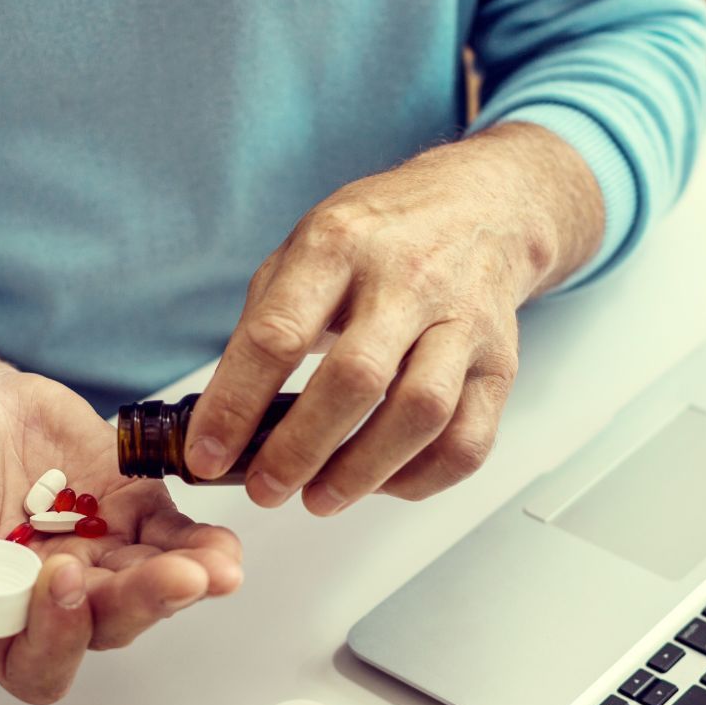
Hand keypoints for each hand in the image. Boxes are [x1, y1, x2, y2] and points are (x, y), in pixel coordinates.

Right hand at [0, 307, 242, 703]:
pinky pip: (173, 540)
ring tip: (217, 564)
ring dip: (186, 580)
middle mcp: (47, 597)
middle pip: (103, 627)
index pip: (29, 659)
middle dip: (142, 603)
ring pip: (147, 588)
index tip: (62, 573)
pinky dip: (200, 543)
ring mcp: (97, 556)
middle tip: (177, 577)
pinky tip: (221, 541)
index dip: (54, 634)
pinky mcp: (130, 514)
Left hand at [184, 122, 602, 512]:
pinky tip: (384, 482)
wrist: (481, 207)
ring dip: (364, 471)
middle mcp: (407, 280)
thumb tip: (222, 416)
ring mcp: (462, 322)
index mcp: (339, 245)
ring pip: (421, 414)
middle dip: (301, 449)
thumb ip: (266, 321)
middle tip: (266, 488)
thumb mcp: (305, 247)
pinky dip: (422, 478)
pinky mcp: (498, 364)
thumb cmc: (382, 237)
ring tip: (321, 497)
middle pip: (355, 379)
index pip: (278, 334)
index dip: (235, 404)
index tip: (207, 454)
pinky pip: (468, 440)